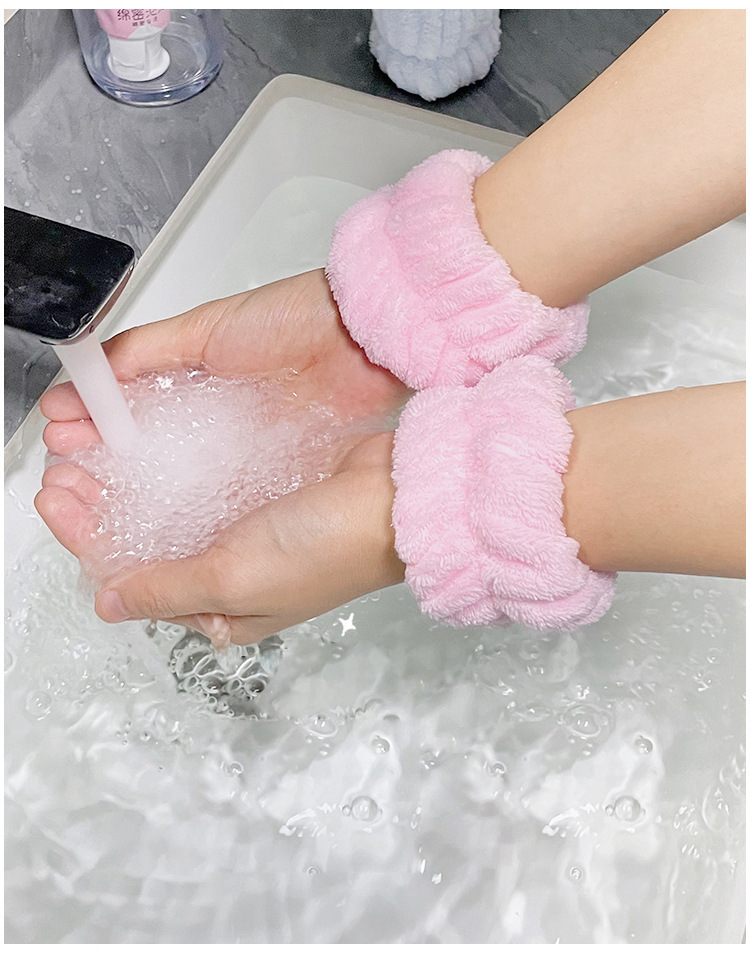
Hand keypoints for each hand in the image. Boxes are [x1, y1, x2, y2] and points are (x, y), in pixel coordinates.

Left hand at [36, 269, 409, 642]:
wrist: (397, 497)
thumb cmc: (331, 548)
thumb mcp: (232, 579)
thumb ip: (165, 589)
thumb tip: (110, 602)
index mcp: (223, 612)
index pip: (134, 580)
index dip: (88, 541)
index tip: (57, 498)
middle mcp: (234, 576)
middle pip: (148, 543)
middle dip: (102, 509)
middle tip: (66, 470)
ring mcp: (252, 531)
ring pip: (172, 509)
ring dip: (131, 482)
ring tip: (96, 449)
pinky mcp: (269, 492)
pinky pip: (205, 481)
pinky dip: (171, 465)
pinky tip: (151, 442)